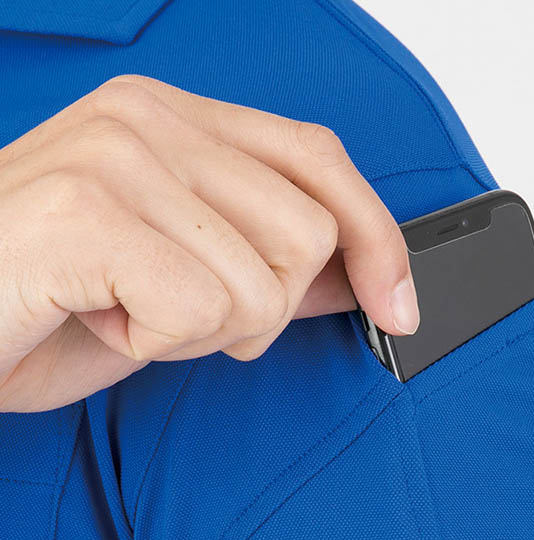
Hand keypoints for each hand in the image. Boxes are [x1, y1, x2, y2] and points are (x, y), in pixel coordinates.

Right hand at [0, 75, 418, 411]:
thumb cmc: (52, 300)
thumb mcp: (183, 280)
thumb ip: (270, 264)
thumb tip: (358, 276)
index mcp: (176, 119)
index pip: (321, 161)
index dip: (379, 240)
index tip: (397, 306)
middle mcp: (148, 119)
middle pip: (308, 236)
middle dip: (259, 307)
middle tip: (175, 308)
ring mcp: (116, 157)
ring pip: (262, 285)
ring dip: (204, 330)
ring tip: (131, 311)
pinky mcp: (86, 213)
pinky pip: (200, 310)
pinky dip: (158, 344)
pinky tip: (102, 318)